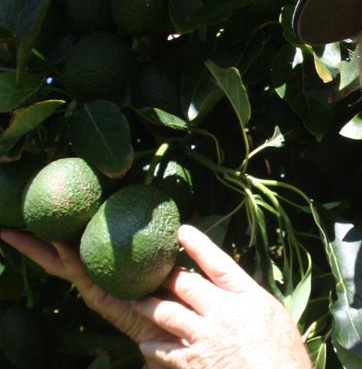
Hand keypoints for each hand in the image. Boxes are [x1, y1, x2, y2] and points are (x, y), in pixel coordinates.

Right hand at [0, 229, 172, 344]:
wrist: (174, 322)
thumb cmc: (169, 288)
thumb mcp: (154, 257)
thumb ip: (147, 239)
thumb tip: (154, 209)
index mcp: (99, 267)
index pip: (68, 245)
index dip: (51, 231)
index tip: (36, 212)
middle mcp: (90, 276)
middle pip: (52, 255)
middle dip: (28, 241)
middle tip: (6, 224)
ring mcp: (92, 286)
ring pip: (58, 262)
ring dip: (37, 245)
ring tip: (15, 229)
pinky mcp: (99, 297)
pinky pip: (80, 272)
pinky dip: (67, 256)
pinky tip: (57, 240)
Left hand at [133, 224, 312, 368]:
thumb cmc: (285, 357)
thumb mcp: (275, 318)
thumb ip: (251, 302)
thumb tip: (236, 291)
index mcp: (249, 297)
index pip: (219, 264)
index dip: (199, 246)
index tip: (183, 231)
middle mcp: (226, 312)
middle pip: (186, 284)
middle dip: (166, 275)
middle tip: (151, 270)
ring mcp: (207, 336)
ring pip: (168, 314)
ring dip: (149, 306)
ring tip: (136, 300)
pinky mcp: (195, 362)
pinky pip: (165, 350)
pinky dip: (152, 347)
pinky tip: (144, 345)